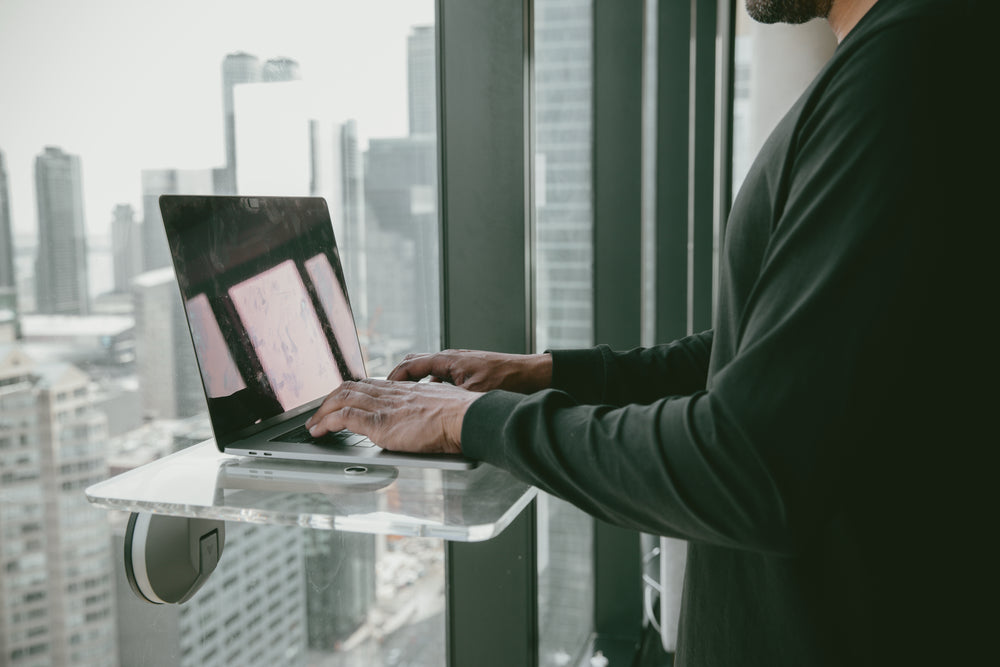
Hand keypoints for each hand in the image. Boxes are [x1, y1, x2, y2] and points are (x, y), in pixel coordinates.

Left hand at [304, 378, 481, 454]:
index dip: (350, 391)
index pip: (369, 384)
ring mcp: (384, 406)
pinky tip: (319, 432)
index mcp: (405, 389)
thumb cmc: (462, 418)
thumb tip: (426, 423)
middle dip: (330, 399)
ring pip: (342, 398)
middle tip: (320, 412)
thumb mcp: (440, 409)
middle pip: (351, 387)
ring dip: (322, 411)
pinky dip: (326, 422)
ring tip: (313, 424)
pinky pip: (344, 417)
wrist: (467, 418)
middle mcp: (391, 393)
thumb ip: (426, 412)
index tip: (341, 399)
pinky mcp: (380, 423)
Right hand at [388, 349, 552, 393]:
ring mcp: (459, 363)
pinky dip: (432, 387)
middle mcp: (451, 359)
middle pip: (414, 363)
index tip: (383, 390)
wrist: (531, 375)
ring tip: (407, 400)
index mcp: (448, 360)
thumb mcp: (473, 394)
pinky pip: (441, 376)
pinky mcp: (467, 371)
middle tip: (388, 393)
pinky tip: (435, 403)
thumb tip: (429, 411)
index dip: (394, 378)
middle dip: (399, 378)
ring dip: (416, 383)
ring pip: (428, 370)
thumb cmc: (507, 380)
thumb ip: (448, 400)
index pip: (410, 365)